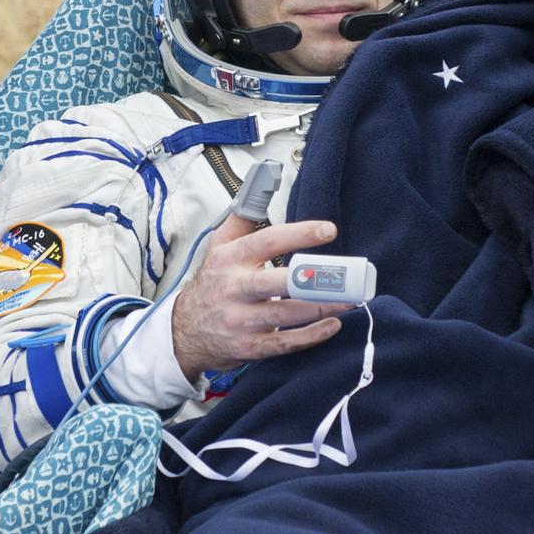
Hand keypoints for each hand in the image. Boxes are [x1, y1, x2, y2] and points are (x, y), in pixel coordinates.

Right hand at [172, 216, 353, 378]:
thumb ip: (242, 219)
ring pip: (286, 315)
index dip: (299, 234)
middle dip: (314, 280)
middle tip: (346, 275)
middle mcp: (234, 289)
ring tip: (350, 299)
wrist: (183, 332)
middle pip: (277, 283)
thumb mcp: (217, 247)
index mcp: (230, 260)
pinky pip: (285, 343)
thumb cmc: (211, 284)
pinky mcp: (249, 347)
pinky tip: (333, 325)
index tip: (328, 230)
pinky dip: (312, 336)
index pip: (266, 241)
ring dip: (322, 308)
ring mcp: (241, 321)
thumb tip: (261, 186)